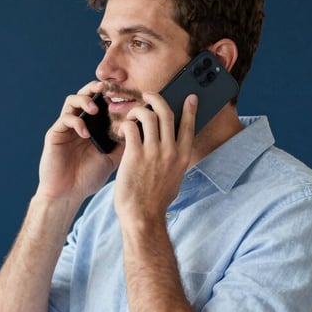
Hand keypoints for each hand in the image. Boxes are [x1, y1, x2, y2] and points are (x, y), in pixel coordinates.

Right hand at [36, 81, 122, 203]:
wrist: (68, 195)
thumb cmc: (88, 178)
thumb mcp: (112, 158)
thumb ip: (123, 142)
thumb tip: (141, 126)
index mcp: (93, 127)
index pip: (102, 103)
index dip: (112, 95)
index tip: (126, 94)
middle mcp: (79, 123)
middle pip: (85, 95)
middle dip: (96, 88)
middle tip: (107, 89)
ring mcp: (66, 128)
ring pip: (72, 101)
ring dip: (84, 100)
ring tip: (94, 109)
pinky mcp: (55, 134)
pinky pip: (65, 119)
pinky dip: (77, 122)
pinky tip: (86, 134)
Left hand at [113, 93, 197, 222]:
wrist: (142, 216)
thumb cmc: (155, 200)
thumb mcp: (174, 178)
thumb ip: (174, 160)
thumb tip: (172, 147)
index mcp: (183, 156)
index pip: (189, 125)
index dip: (189, 109)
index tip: (190, 97)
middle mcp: (170, 151)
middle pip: (166, 113)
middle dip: (156, 99)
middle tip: (148, 96)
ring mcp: (153, 152)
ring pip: (147, 116)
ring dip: (137, 110)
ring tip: (131, 116)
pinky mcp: (135, 155)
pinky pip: (130, 128)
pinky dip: (124, 125)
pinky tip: (121, 131)